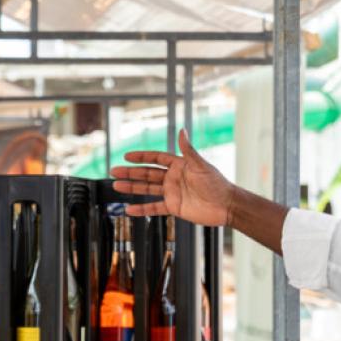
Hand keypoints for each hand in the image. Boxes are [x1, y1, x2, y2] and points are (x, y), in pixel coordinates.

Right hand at [110, 129, 236, 225]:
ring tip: (116, 185)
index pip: (156, 158)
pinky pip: (154, 207)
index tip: (127, 156)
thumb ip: (188, 150)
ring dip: (131, 188)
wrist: (226, 205)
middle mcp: (173, 178)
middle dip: (130, 172)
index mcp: (179, 165)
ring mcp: (172, 193)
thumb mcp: (200, 165)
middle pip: (147, 174)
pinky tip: (129, 209)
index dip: (141, 157)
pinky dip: (142, 209)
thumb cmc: (217, 183)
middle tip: (114, 171)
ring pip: (147, 189)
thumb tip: (182, 130)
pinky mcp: (174, 207)